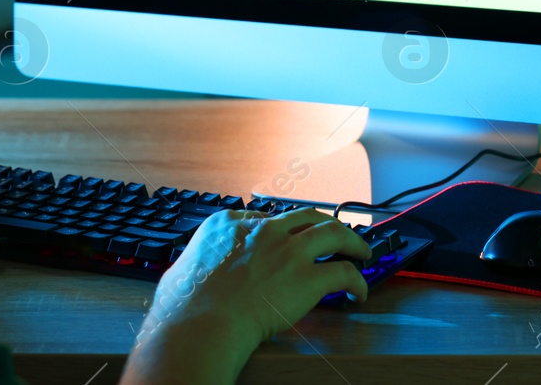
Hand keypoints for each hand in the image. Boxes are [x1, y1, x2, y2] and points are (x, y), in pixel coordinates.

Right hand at [123, 207, 372, 384]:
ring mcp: (287, 251)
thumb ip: (189, 268)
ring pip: (333, 232)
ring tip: (362, 252)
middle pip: (305, 216)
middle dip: (324, 224)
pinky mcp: (307, 278)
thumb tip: (182, 276)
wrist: (201, 324)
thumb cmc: (183, 307)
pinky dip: (357, 281)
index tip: (290, 238)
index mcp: (228, 225)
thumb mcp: (178, 273)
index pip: (264, 217)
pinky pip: (344, 273)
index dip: (282, 229)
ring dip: (352, 241)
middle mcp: (262, 230)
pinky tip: (359, 292)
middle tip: (337, 234)